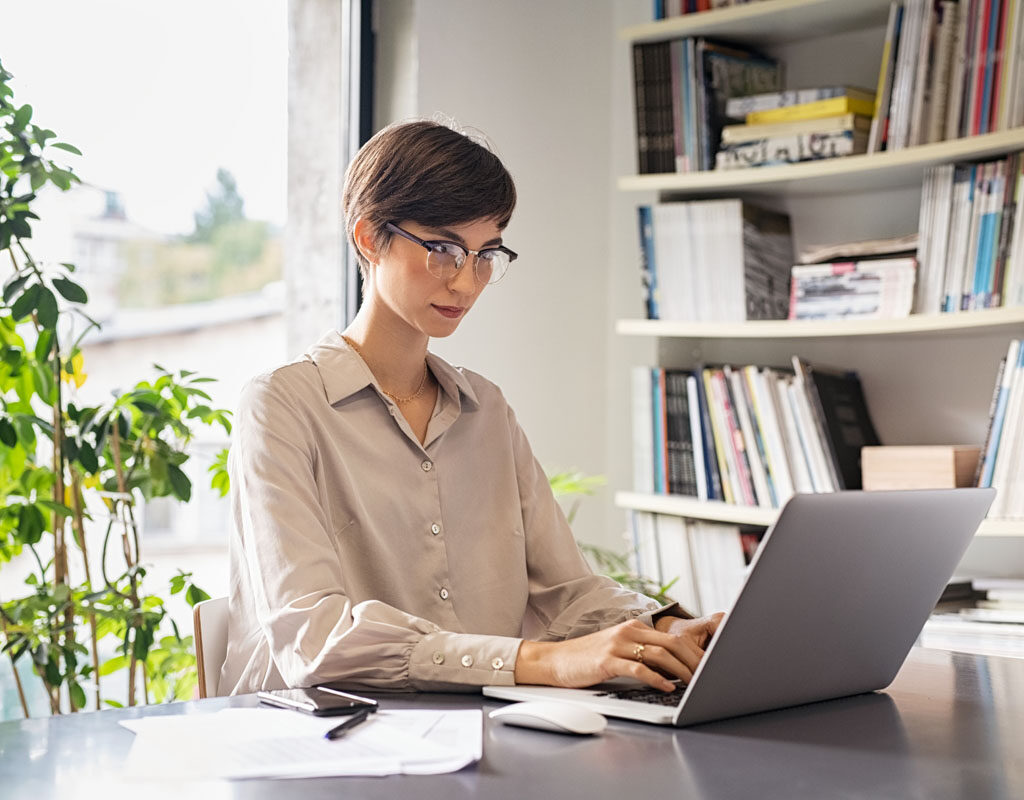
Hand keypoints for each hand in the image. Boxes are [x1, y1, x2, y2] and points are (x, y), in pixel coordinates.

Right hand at [513, 613, 723, 691]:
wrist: (555, 660)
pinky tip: (667, 686)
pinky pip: (638, 668)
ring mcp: (617, 645)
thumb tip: (671, 668)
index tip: (708, 666)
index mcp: (633, 627)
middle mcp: (628, 631)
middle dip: (693, 660)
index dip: (693, 652)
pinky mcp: (607, 661)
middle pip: (671, 643)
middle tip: (708, 675)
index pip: (672, 638)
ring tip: (693, 683)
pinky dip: (656, 677)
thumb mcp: (618, 650)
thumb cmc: (587, 658)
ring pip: (658, 654)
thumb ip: (642, 653)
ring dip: (680, 670)